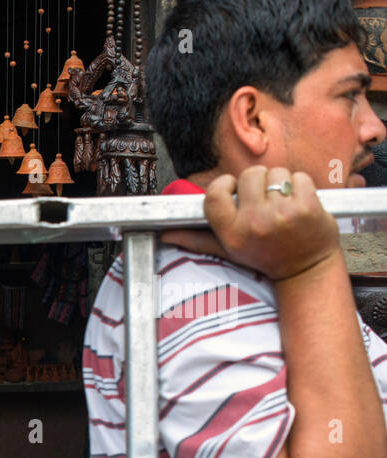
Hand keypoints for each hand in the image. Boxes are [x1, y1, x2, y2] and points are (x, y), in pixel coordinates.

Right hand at [160, 167, 340, 281]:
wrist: (306, 269)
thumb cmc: (264, 257)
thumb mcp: (228, 251)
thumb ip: (197, 239)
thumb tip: (166, 234)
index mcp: (232, 233)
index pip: (216, 193)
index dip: (225, 184)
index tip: (233, 189)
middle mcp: (255, 223)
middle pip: (250, 174)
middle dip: (257, 181)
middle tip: (263, 200)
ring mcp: (283, 214)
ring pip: (276, 172)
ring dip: (280, 182)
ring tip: (281, 203)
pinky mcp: (308, 206)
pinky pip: (298, 177)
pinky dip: (300, 185)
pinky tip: (298, 203)